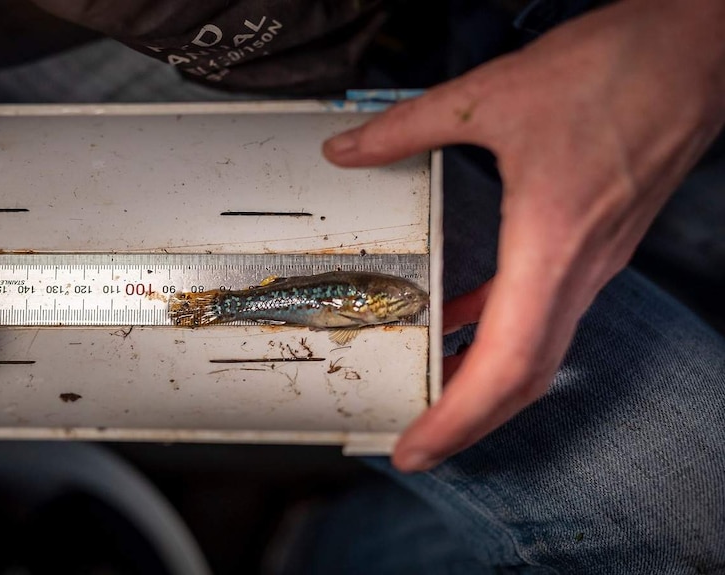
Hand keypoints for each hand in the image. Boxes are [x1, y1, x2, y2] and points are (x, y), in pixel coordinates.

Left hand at [323, 0, 724, 470]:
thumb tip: (346, 149)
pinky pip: (544, 313)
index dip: (457, 419)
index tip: (416, 448)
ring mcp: (592, 263)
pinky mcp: (595, 246)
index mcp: (550, 244)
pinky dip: (501, 334)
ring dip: (485, 387)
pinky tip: (463, 320)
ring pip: (538, 354)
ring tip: (434, 397)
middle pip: (522, 380)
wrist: (695, 48)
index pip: (503, 364)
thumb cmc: (616, 70)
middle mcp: (577, 270)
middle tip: (417, 446)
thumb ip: (405, 128)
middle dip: (467, 423)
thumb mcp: (489, 96)